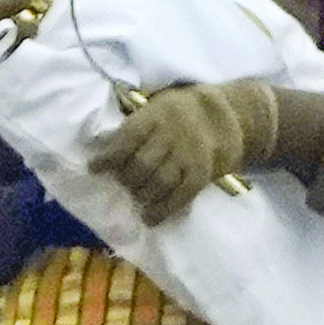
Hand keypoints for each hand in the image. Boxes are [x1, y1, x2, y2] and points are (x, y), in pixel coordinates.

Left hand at [94, 79, 278, 224]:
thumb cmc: (183, 111)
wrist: (229, 115)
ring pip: (159, 183)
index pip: (127, 139)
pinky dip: (162, 211)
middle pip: (141, 165)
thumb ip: (138, 125)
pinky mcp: (202, 173)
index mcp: (156, 114)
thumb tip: (105, 150)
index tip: (94, 168)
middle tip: (121, 185)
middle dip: (126, 180)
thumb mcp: (158, 106)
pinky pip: (180, 196)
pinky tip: (150, 218)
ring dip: (142, 196)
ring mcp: (189, 155)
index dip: (108, 157)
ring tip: (136, 200)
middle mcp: (172, 134)